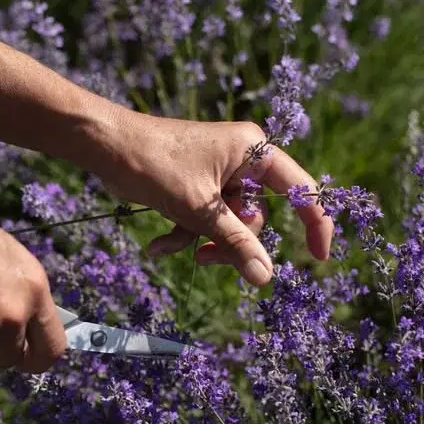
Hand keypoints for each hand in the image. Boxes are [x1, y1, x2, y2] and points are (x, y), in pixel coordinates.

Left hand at [99, 115, 333, 285]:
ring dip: (204, 241)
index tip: (318, 260)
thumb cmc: (154, 165)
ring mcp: (218, 174)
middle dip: (232, 242)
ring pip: (229, 223)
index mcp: (254, 152)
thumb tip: (265, 276)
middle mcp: (242, 160)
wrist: (105, 146)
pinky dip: (186, 233)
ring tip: (176, 247)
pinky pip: (205, 218)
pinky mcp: (196, 186)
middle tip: (207, 257)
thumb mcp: (198, 209)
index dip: (315, 224)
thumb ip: (235, 242)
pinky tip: (159, 244)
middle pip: (257, 216)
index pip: (301, 190)